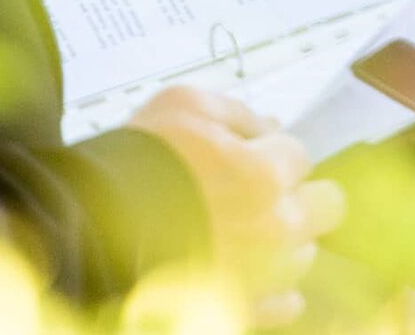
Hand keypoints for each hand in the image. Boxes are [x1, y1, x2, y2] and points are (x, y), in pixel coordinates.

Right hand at [128, 85, 345, 325]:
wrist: (88, 227)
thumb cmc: (134, 164)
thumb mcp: (185, 105)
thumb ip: (239, 112)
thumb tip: (270, 126)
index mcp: (266, 174)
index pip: (301, 155)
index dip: (273, 151)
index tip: (249, 156)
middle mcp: (275, 228)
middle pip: (327, 206)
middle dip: (301, 194)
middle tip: (264, 193)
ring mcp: (263, 275)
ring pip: (304, 253)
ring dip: (282, 241)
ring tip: (237, 231)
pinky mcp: (245, 309)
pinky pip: (286, 303)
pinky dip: (271, 287)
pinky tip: (242, 269)